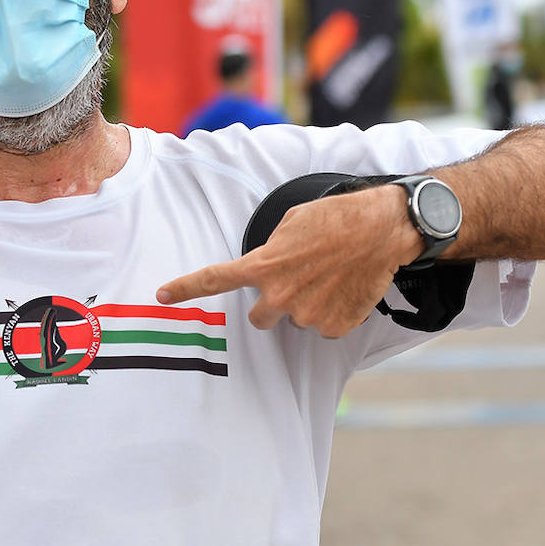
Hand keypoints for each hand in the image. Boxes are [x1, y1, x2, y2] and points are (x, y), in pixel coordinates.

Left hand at [156, 186, 421, 337]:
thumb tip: (267, 266)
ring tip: (329, 276)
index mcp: (264, 266)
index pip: (215, 279)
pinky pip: (323, 327)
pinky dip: (332, 312)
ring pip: (296, 319)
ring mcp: (307, 314)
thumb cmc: (336, 218)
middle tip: (296, 281)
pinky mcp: (334, 326)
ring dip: (306, 304)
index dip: (185, 288)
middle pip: (259, 318)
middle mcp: (280, 296)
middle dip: (271, 304)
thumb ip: (270, 251)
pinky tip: (344, 288)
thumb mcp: (291, 224)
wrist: (382, 229)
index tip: (162, 295)